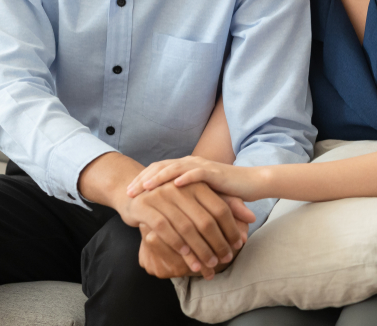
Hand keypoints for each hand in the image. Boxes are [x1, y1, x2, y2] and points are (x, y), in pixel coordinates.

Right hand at [120, 182, 254, 277]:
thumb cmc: (173, 198)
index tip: (238, 245)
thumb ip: (226, 204)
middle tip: (225, 260)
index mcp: (197, 184)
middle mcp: (181, 188)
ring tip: (209, 265)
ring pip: (187, 228)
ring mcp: (162, 196)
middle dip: (218, 243)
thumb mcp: (199, 198)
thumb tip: (252, 218)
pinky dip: (178, 244)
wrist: (134, 190)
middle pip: (206, 220)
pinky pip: (165, 228)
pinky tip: (186, 257)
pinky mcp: (145, 206)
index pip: (220, 208)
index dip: (231, 228)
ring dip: (199, 250)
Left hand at [127, 156, 265, 201]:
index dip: (141, 180)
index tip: (127, 193)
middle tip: (128, 192)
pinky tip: (173, 186)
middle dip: (143, 180)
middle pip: (160, 168)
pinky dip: (184, 178)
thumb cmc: (224, 193)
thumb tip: (162, 212)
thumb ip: (182, 199)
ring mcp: (201, 166)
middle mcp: (190, 163)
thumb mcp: (198, 196)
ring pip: (174, 169)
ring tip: (145, 188)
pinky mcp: (214, 172)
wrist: (249, 184)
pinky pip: (196, 173)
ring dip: (158, 178)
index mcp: (184, 168)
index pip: (157, 171)